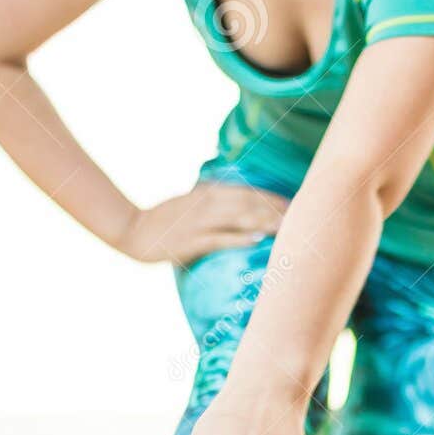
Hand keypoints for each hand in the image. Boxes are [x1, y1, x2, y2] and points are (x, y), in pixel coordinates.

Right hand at [114, 183, 287, 264]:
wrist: (133, 231)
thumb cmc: (164, 219)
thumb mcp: (190, 201)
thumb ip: (211, 197)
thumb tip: (236, 197)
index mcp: (207, 194)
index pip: (246, 193)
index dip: (270, 197)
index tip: (293, 203)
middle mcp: (206, 204)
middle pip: (247, 204)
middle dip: (274, 210)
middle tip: (300, 217)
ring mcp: (199, 223)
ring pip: (238, 219)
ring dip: (263, 222)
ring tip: (286, 227)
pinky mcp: (191, 241)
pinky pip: (219, 238)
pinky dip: (239, 238)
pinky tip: (257, 240)